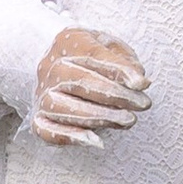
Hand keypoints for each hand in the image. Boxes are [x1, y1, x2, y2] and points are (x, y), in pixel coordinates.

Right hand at [32, 27, 151, 147]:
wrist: (55, 64)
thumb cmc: (90, 55)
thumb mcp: (108, 45)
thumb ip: (125, 58)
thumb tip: (139, 79)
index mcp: (67, 42)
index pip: (93, 55)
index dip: (119, 70)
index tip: (142, 84)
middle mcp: (50, 68)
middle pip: (81, 82)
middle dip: (116, 95)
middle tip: (143, 104)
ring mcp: (42, 94)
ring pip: (66, 109)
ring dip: (100, 117)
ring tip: (129, 120)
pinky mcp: (39, 118)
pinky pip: (48, 131)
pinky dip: (70, 137)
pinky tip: (96, 141)